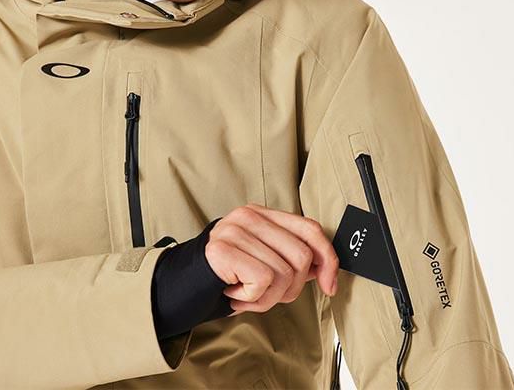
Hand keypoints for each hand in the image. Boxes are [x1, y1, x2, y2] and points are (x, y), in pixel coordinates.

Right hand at [204, 203, 338, 314]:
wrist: (182, 286)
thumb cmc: (227, 276)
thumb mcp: (263, 260)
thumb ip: (291, 258)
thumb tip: (328, 269)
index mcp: (262, 214)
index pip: (310, 229)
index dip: (329, 258)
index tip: (331, 285)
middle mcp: (249, 216)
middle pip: (302, 256)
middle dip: (291, 288)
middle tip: (265, 294)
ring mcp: (235, 231)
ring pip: (284, 274)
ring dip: (268, 298)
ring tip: (246, 293)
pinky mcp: (223, 250)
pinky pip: (263, 282)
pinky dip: (253, 299)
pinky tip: (235, 293)